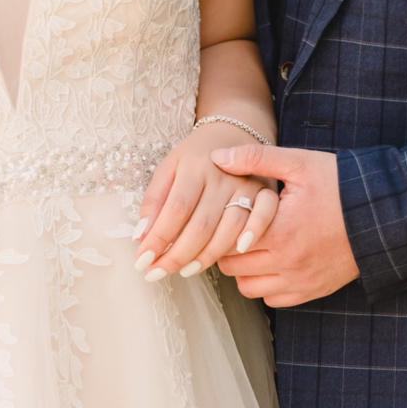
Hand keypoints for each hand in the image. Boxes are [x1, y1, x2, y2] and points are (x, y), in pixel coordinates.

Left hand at [132, 122, 279, 281]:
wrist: (234, 133)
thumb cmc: (196, 156)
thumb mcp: (169, 167)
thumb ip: (154, 199)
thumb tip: (140, 235)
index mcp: (195, 166)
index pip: (176, 209)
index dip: (159, 238)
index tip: (142, 260)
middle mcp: (223, 176)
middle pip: (201, 225)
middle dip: (177, 255)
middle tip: (157, 273)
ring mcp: (247, 186)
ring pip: (228, 230)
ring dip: (205, 257)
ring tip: (184, 271)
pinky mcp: (265, 193)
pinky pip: (262, 220)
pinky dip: (250, 237)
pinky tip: (236, 253)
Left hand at [211, 143, 360, 305]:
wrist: (383, 214)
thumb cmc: (339, 184)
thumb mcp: (299, 163)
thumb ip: (255, 158)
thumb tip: (217, 157)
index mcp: (280, 231)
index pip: (226, 240)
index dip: (220, 226)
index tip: (225, 212)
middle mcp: (287, 263)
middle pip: (232, 266)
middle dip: (228, 247)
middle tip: (237, 227)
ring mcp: (300, 281)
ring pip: (248, 288)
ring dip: (244, 269)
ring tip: (254, 244)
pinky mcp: (312, 290)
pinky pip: (272, 299)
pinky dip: (265, 284)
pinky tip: (273, 260)